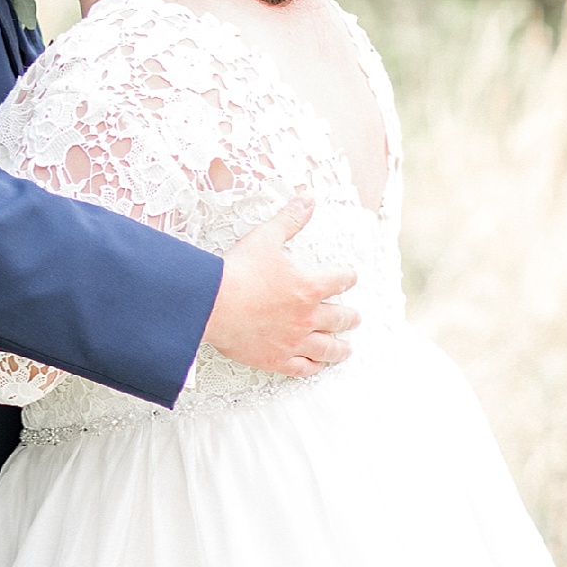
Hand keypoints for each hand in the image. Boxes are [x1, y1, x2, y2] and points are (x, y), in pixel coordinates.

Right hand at [204, 199, 357, 375]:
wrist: (212, 304)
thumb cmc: (237, 271)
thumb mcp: (266, 237)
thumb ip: (290, 219)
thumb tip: (308, 198)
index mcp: (309, 286)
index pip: (340, 281)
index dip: (348, 277)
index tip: (349, 277)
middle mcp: (307, 316)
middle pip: (340, 318)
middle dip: (350, 317)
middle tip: (354, 317)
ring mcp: (294, 341)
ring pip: (328, 349)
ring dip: (340, 348)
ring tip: (346, 348)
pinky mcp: (277, 359)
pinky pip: (304, 368)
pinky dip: (314, 367)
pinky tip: (317, 366)